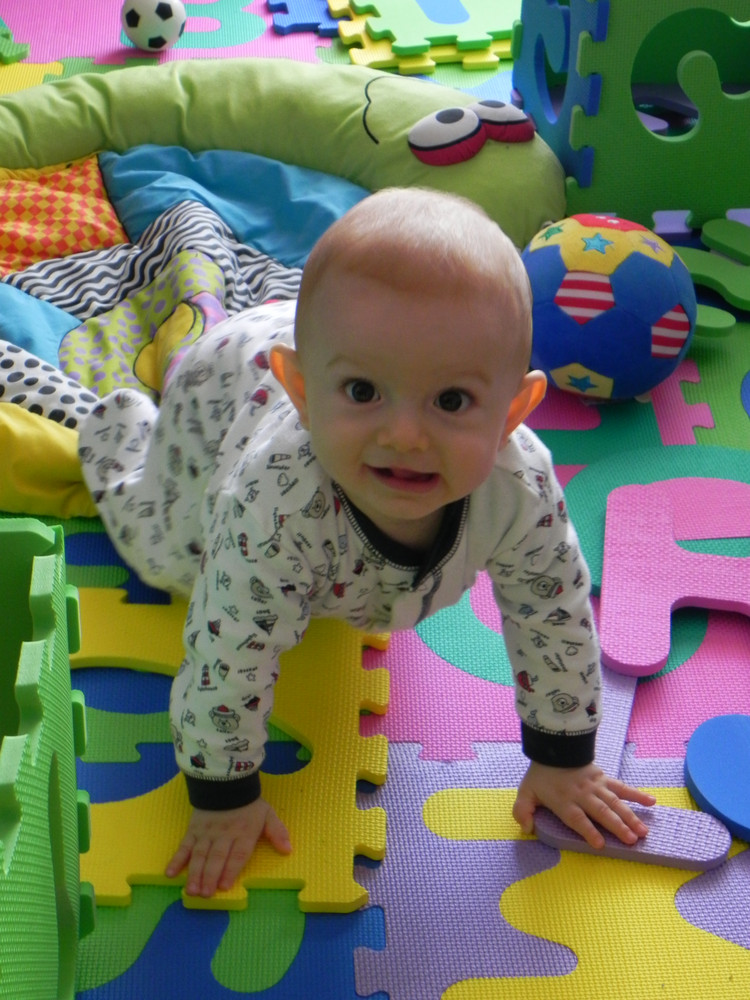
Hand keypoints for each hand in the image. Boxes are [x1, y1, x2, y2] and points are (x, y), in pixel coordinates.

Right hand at [165, 797, 291, 896]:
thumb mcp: (268, 815)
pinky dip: (177, 859)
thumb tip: (288, 850)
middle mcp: (224, 835)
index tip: (224, 886)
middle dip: (210, 876)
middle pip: (216, 857)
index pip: (237, 854)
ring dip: (194, 873)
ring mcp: (206, 833)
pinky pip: (184, 846)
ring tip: (191, 890)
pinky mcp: (193, 830)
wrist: (227, 782)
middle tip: (205, 894)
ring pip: (200, 854)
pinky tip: (170, 873)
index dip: (230, 869)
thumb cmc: (249, 804)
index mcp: (243, 833)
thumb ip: (277, 832)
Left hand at [513, 761, 656, 848]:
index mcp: (565, 802)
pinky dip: (637, 794)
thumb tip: (526, 828)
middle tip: (633, 840)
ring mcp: (596, 786)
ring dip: (631, 817)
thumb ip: (522, 811)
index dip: (588, 831)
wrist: (553, 748)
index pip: (578, 818)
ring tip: (643, 831)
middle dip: (617, 826)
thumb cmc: (541, 775)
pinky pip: (622, 787)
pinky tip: (651, 802)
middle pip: (602, 812)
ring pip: (616, 802)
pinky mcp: (604, 778)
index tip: (600, 844)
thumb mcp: (526, 793)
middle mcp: (583, 795)